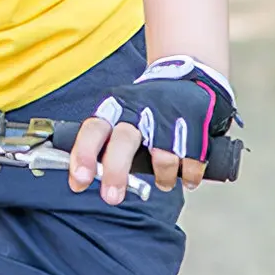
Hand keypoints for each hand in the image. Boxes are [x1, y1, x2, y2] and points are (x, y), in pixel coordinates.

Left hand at [67, 56, 237, 204]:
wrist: (189, 76)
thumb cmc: (147, 107)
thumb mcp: (121, 113)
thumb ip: (105, 141)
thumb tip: (81, 176)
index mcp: (119, 107)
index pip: (95, 128)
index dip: (84, 154)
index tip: (78, 181)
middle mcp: (142, 111)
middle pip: (124, 141)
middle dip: (116, 173)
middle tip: (111, 197)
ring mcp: (170, 118)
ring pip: (163, 158)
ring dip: (163, 178)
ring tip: (163, 181)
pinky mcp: (196, 127)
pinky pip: (192, 164)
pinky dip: (189, 176)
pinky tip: (186, 174)